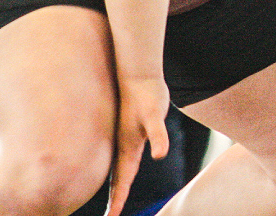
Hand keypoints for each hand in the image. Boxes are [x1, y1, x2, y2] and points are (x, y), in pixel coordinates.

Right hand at [107, 76, 170, 215]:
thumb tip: (160, 155)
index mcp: (128, 147)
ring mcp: (126, 138)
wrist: (140, 75)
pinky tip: (124, 169)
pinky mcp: (131, 130)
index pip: (123, 180)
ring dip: (116, 184)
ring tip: (115, 200)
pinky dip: (122, 167)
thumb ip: (158, 135)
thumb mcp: (156, 115)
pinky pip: (124, 154)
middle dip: (115, 198)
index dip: (119, 199)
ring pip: (118, 167)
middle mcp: (124, 145)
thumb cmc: (149, 94)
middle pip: (118, 178)